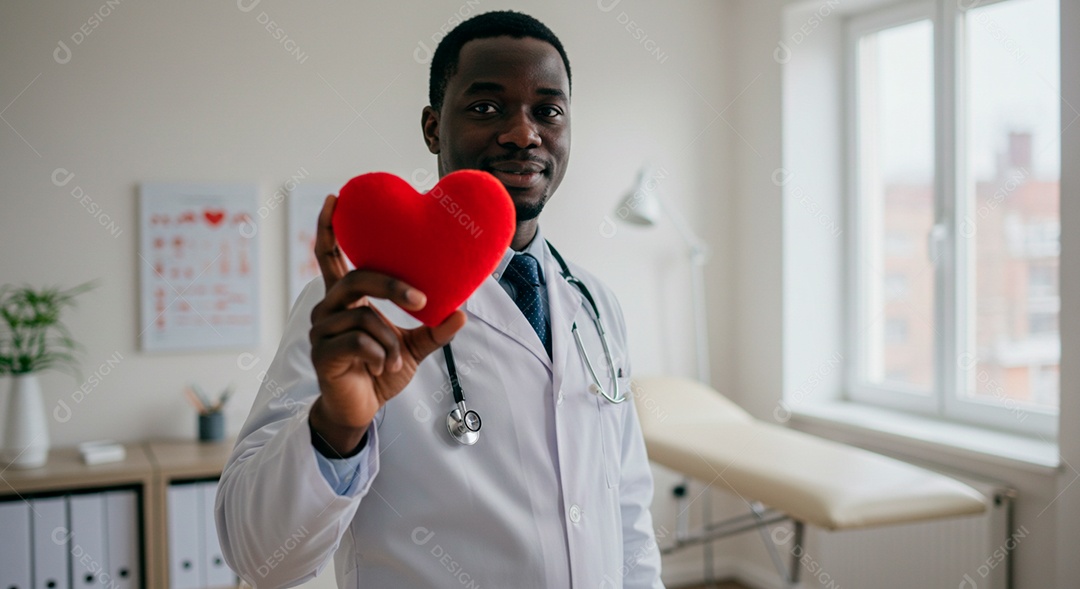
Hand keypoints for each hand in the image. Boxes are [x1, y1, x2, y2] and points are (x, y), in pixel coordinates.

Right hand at [308, 195, 465, 455]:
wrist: (361, 410)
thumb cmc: (380, 372)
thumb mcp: (413, 348)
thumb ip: (434, 330)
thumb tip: (462, 312)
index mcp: (345, 300)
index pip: (330, 256)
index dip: (330, 227)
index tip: (335, 198)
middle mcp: (329, 308)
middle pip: (358, 278)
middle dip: (393, 285)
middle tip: (421, 300)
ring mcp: (322, 330)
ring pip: (366, 316)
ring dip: (389, 340)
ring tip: (392, 360)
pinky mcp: (322, 353)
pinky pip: (359, 341)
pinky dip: (380, 355)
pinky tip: (380, 369)